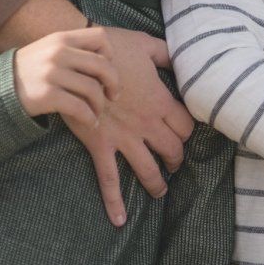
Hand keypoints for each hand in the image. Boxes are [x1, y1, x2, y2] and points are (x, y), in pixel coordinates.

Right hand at [12, 26, 117, 120]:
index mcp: (62, 38)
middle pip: (102, 65)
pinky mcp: (47, 95)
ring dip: (100, 105)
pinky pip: (79, 107)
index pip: (101, 36)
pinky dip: (89, 118)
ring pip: (93, 89)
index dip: (110, 54)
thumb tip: (107, 59)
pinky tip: (90, 122)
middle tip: (113, 96)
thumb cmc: (30, 70)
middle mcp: (58, 52)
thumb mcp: (49, 49)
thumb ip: (74, 49)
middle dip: (114, 83)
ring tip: (97, 112)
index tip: (106, 71)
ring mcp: (52, 73)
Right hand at [63, 28, 197, 227]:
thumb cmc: (111, 48)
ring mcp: (124, 138)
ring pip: (148, 169)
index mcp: (160, 100)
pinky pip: (109, 179)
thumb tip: (182, 53)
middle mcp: (146, 123)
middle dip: (177, 160)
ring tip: (160, 190)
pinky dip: (114, 202)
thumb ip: (165, 52)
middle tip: (175, 164)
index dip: (188, 133)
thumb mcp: (143, 44)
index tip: (186, 136)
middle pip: (172, 150)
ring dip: (157, 184)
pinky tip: (119, 220)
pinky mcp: (101, 145)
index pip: (186, 126)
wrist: (75, 60)